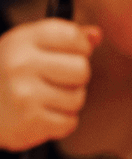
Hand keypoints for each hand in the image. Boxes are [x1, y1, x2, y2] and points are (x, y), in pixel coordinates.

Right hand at [0, 19, 100, 150]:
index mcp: (22, 40)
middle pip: (82, 69)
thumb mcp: (26, 48)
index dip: (80, 48)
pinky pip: (69, 122)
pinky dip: (59, 123)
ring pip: (77, 98)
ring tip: (41, 100)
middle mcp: (22, 63)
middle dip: (74, 79)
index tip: (69, 54)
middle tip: (52, 82)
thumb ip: (63, 39)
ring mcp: (25, 92)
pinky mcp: (30, 120)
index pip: (73, 36)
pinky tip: (39, 116)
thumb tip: (95, 35)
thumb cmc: (5, 76)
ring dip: (66, 103)